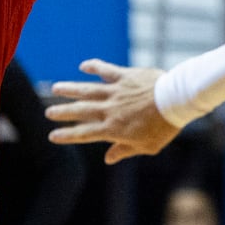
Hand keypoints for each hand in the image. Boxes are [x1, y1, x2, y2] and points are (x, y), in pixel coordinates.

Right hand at [46, 59, 182, 162]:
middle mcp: (109, 110)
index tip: (52, 136)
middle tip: (49, 113)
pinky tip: (83, 66)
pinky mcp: (124, 76)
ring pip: (87, 90)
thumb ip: (124, 151)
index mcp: (113, 129)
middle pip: (80, 111)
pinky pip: (106, 70)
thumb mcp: (146, 146)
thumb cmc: (164, 127)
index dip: (67, 135)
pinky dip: (94, 67)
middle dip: (62, 112)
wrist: (175, 101)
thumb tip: (108, 158)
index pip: (84, 134)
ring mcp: (116, 92)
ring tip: (56, 88)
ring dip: (70, 89)